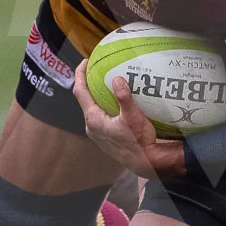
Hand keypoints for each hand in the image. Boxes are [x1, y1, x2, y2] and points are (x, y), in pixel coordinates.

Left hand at [73, 60, 184, 177]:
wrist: (146, 163)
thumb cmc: (139, 141)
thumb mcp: (133, 117)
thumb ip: (123, 97)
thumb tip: (116, 79)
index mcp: (93, 119)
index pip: (80, 92)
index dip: (79, 74)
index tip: (85, 62)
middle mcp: (91, 126)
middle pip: (84, 100)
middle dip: (88, 84)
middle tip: (96, 69)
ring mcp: (97, 134)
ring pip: (92, 109)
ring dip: (96, 96)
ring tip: (106, 83)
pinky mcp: (105, 138)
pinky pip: (100, 117)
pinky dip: (104, 106)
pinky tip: (115, 102)